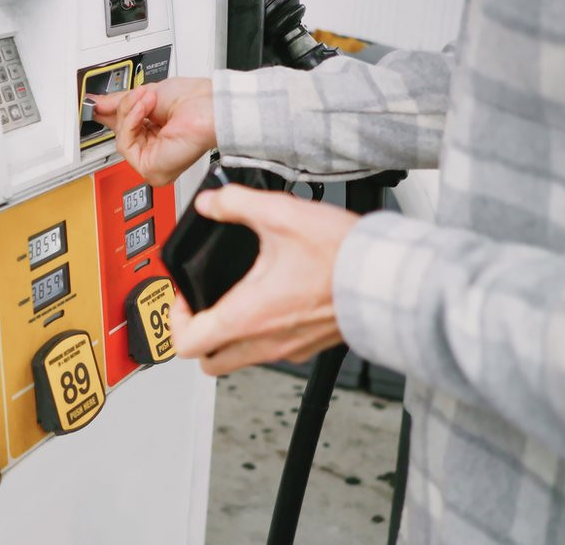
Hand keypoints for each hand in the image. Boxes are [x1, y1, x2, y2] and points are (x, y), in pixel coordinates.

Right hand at [91, 78, 215, 185]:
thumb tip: (97, 104)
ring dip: (131, 113)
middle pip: (119, 133)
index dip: (111, 114)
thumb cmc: (193, 101)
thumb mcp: (147, 96)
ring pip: (120, 139)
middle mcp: (155, 152)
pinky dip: (132, 123)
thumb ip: (119, 103)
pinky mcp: (151, 169)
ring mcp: (153, 163)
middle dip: (125, 109)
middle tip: (137, 94)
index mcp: (156, 136)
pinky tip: (145, 111)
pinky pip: (125, 145)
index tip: (96, 103)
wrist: (208, 106)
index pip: (124, 129)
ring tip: (147, 100)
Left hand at [170, 185, 359, 375]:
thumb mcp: (280, 216)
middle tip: (203, 304)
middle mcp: (263, 342)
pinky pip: (270, 351)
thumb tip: (212, 202)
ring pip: (239, 359)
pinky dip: (259, 335)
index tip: (184, 296)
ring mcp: (288, 349)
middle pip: (210, 362)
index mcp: (246, 317)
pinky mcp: (309, 346)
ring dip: (228, 337)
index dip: (175, 319)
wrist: (389, 278)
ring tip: (236, 298)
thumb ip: (237, 205)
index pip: (187, 343)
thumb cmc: (341, 256)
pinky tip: (272, 302)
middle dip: (198, 335)